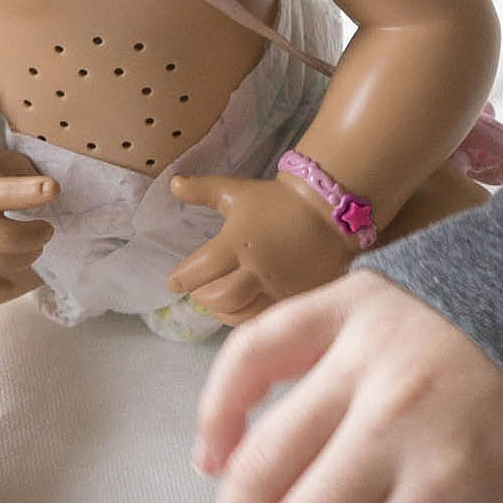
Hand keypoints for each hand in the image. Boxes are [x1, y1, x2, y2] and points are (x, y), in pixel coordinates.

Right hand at [0, 148, 55, 299]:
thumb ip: (14, 169)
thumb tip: (45, 187)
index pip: (11, 192)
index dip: (33, 191)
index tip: (52, 189)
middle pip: (15, 238)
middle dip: (38, 234)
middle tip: (45, 229)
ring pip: (5, 263)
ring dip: (28, 256)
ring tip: (32, 247)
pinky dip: (1, 286)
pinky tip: (11, 281)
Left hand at [168, 172, 362, 325]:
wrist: (329, 210)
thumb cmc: (277, 201)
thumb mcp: (237, 191)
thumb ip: (203, 190)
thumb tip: (173, 184)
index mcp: (237, 242)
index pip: (200, 269)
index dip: (181, 278)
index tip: (173, 282)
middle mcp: (256, 269)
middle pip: (219, 298)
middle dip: (201, 297)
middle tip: (197, 290)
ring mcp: (278, 287)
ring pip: (241, 314)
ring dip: (221, 312)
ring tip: (217, 302)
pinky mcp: (295, 298)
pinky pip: (265, 318)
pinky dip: (246, 317)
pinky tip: (240, 309)